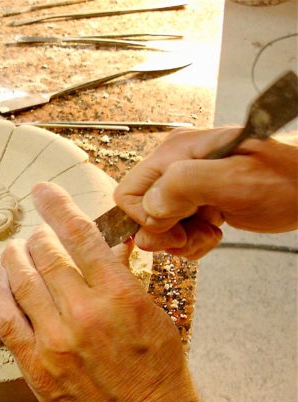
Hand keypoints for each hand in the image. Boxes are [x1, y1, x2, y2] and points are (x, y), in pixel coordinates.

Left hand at [0, 181, 201, 401]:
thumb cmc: (159, 372)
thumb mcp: (154, 314)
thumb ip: (125, 276)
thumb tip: (107, 243)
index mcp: (120, 294)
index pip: (81, 235)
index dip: (58, 206)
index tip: (43, 191)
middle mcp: (85, 312)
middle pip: (45, 254)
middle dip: (35, 238)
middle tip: (33, 237)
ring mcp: (57, 340)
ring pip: (21, 280)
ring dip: (12, 258)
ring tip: (10, 251)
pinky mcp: (36, 365)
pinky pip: (4, 318)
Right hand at [114, 128, 297, 258]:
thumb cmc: (287, 180)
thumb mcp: (235, 179)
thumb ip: (183, 186)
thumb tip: (149, 208)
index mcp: (176, 152)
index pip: (128, 192)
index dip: (146, 219)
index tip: (177, 228)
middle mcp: (175, 166)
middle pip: (141, 210)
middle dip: (165, 232)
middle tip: (194, 233)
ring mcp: (186, 184)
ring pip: (158, 224)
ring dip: (181, 239)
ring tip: (210, 232)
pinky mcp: (198, 200)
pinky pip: (177, 228)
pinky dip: (192, 240)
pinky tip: (215, 231)